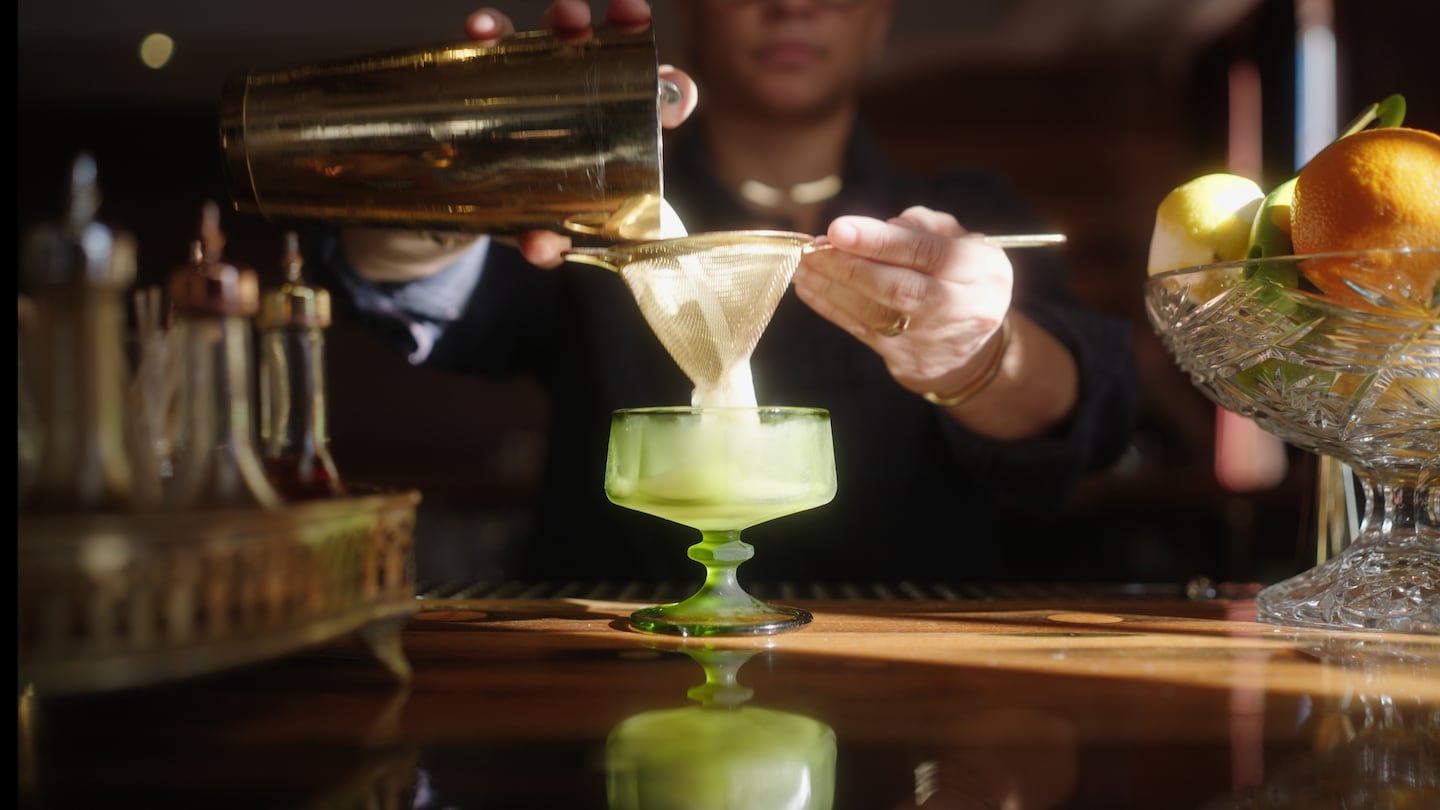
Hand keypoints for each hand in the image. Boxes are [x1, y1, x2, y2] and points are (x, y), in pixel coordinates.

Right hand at [467, 1, 698, 268]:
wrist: (471, 211)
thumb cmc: (534, 218)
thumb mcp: (552, 235)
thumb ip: (554, 242)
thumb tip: (540, 245)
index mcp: (619, 131)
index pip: (657, 102)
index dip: (673, 92)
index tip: (674, 94)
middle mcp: (583, 95)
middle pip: (610, 54)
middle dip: (620, 31)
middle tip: (619, 26)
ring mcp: (538, 82)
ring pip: (555, 39)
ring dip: (560, 21)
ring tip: (563, 19)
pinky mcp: (491, 77)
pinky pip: (491, 48)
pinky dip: (488, 34)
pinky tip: (480, 31)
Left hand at [793, 206, 1013, 399]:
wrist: (973, 350)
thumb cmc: (960, 279)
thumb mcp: (964, 244)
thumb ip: (925, 227)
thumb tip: (877, 226)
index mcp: (980, 270)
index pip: (927, 252)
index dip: (880, 241)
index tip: (838, 228)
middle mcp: (959, 306)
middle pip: (898, 287)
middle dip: (849, 265)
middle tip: (814, 247)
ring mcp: (930, 337)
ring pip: (874, 311)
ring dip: (831, 286)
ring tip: (801, 263)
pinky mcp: (903, 357)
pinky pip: (860, 329)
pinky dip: (830, 307)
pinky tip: (807, 287)